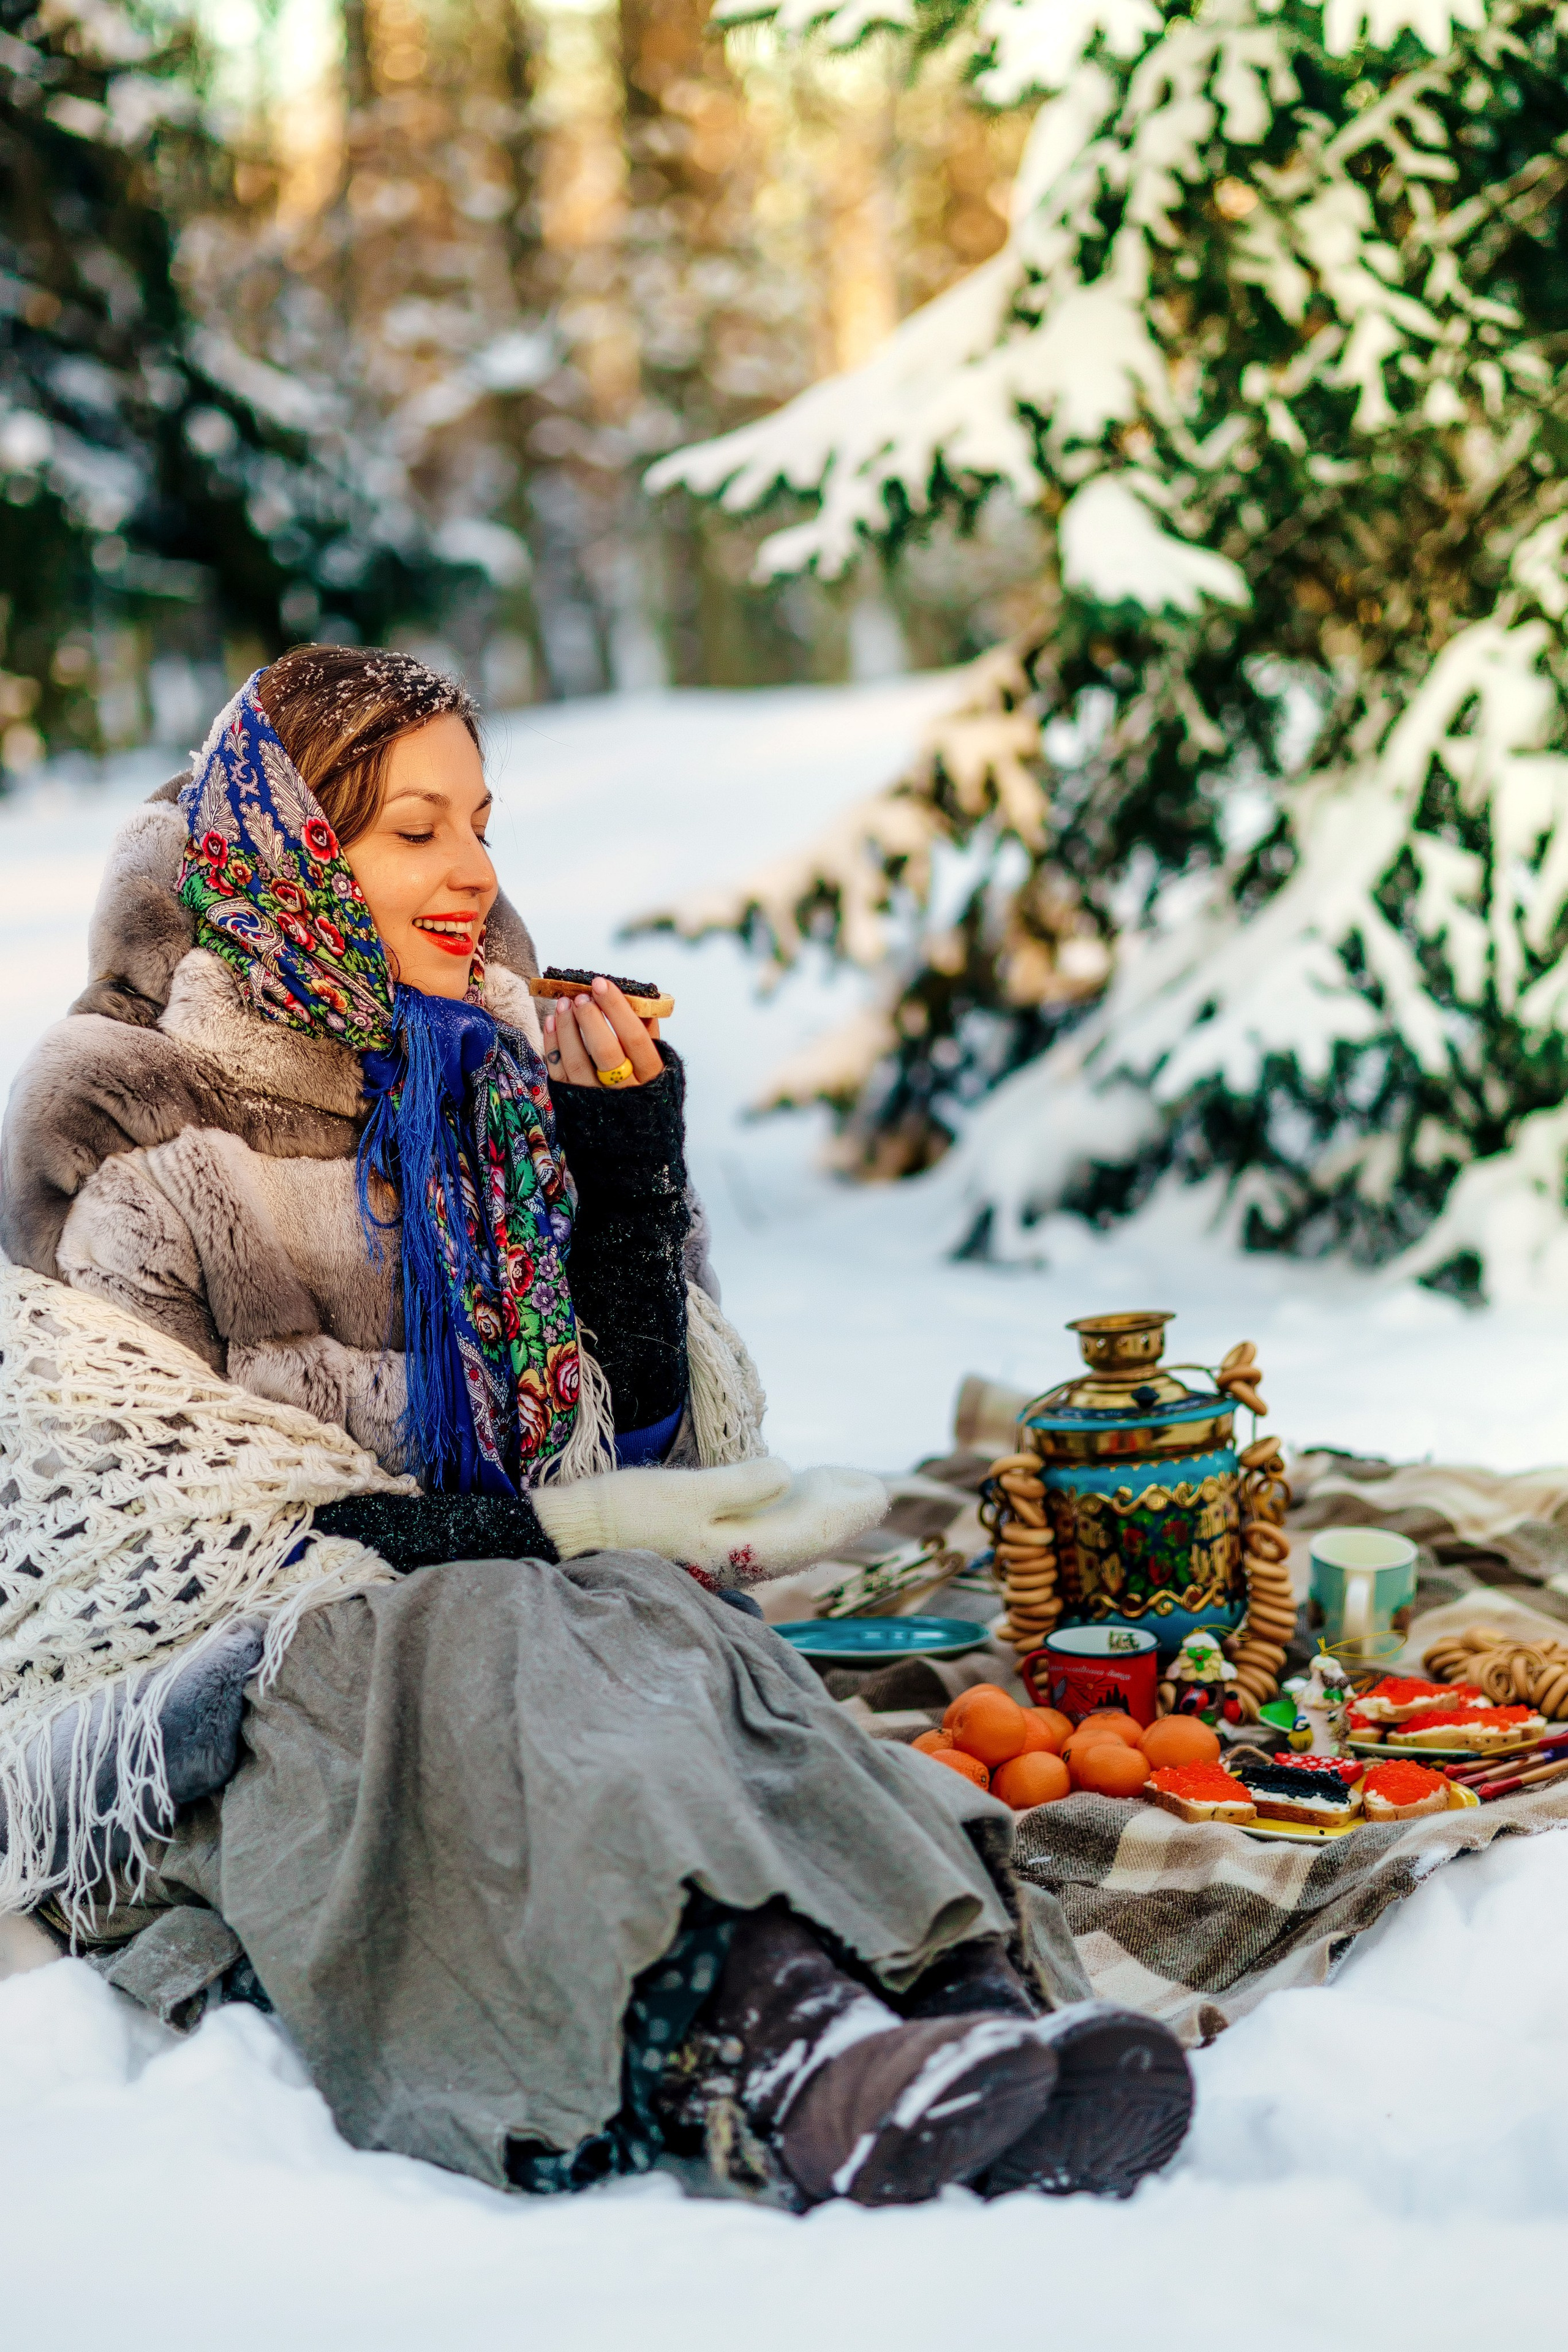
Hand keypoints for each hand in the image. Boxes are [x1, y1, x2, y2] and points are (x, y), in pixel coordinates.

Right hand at [532, 1457, 887, 1582]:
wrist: (573, 1540)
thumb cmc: (626, 1514)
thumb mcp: (686, 1492)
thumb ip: (741, 1486)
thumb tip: (786, 1474)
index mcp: (743, 1549)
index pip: (815, 1531)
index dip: (849, 1508)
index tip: (877, 1486)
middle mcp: (740, 1562)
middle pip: (807, 1539)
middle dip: (840, 1512)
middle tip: (868, 1485)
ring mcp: (722, 1560)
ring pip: (786, 1539)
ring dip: (815, 1514)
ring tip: (835, 1488)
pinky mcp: (703, 1553)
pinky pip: (762, 1538)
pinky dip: (785, 1516)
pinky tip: (785, 1500)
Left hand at [543, 977, 662, 1089]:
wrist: (629, 1126)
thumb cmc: (642, 1082)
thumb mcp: (654, 1057)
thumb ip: (647, 1029)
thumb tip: (636, 994)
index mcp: (650, 1075)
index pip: (635, 1037)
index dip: (617, 1008)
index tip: (601, 984)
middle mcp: (625, 1090)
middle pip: (605, 1051)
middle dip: (590, 1019)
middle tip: (581, 996)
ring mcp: (596, 1098)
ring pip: (577, 1062)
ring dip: (567, 1028)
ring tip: (563, 1003)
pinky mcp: (573, 1101)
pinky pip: (558, 1072)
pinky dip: (552, 1044)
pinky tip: (552, 1021)